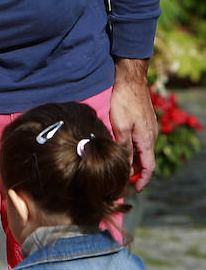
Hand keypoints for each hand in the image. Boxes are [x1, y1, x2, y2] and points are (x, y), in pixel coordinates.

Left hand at [110, 58, 157, 190]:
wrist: (130, 80)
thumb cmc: (124, 102)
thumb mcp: (120, 127)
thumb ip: (124, 147)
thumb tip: (126, 165)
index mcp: (147, 139)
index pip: (148, 166)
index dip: (142, 180)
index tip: (135, 189)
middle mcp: (150, 135)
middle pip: (145, 160)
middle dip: (134, 172)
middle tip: (120, 179)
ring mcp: (148, 128)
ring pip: (141, 150)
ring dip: (132, 160)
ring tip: (118, 166)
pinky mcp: (143, 122)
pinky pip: (139, 141)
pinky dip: (132, 149)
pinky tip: (120, 149)